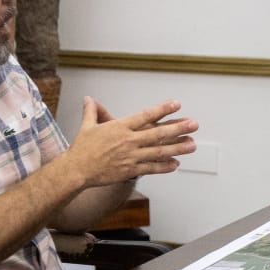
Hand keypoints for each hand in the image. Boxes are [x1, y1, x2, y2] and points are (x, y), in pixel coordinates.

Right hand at [65, 97, 198, 186]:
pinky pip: (151, 168)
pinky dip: (164, 166)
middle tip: (194, 124)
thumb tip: (88, 99)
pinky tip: (176, 164)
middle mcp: (128, 141)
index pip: (145, 115)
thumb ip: (91, 111)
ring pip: (158, 151)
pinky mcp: (129, 170)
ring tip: (192, 144)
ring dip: (177, 148)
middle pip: (158, 133)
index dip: (162, 109)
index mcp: (119, 127)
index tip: (176, 104)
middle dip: (178, 128)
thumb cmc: (81, 149)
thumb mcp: (86, 126)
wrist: (76, 170)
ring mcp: (130, 156)